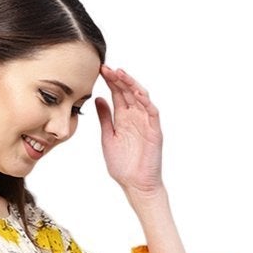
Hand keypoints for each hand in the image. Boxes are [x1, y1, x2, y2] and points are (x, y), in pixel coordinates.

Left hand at [95, 64, 163, 197]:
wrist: (135, 185)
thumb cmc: (123, 165)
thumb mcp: (108, 138)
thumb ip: (105, 118)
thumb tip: (98, 99)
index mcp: (123, 118)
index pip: (118, 94)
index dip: (110, 81)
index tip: (100, 70)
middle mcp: (135, 116)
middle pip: (128, 92)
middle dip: (118, 79)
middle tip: (107, 68)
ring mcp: (146, 122)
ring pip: (141, 97)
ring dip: (131, 85)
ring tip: (120, 74)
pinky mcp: (154, 131)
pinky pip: (152, 112)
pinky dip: (146, 101)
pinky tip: (137, 92)